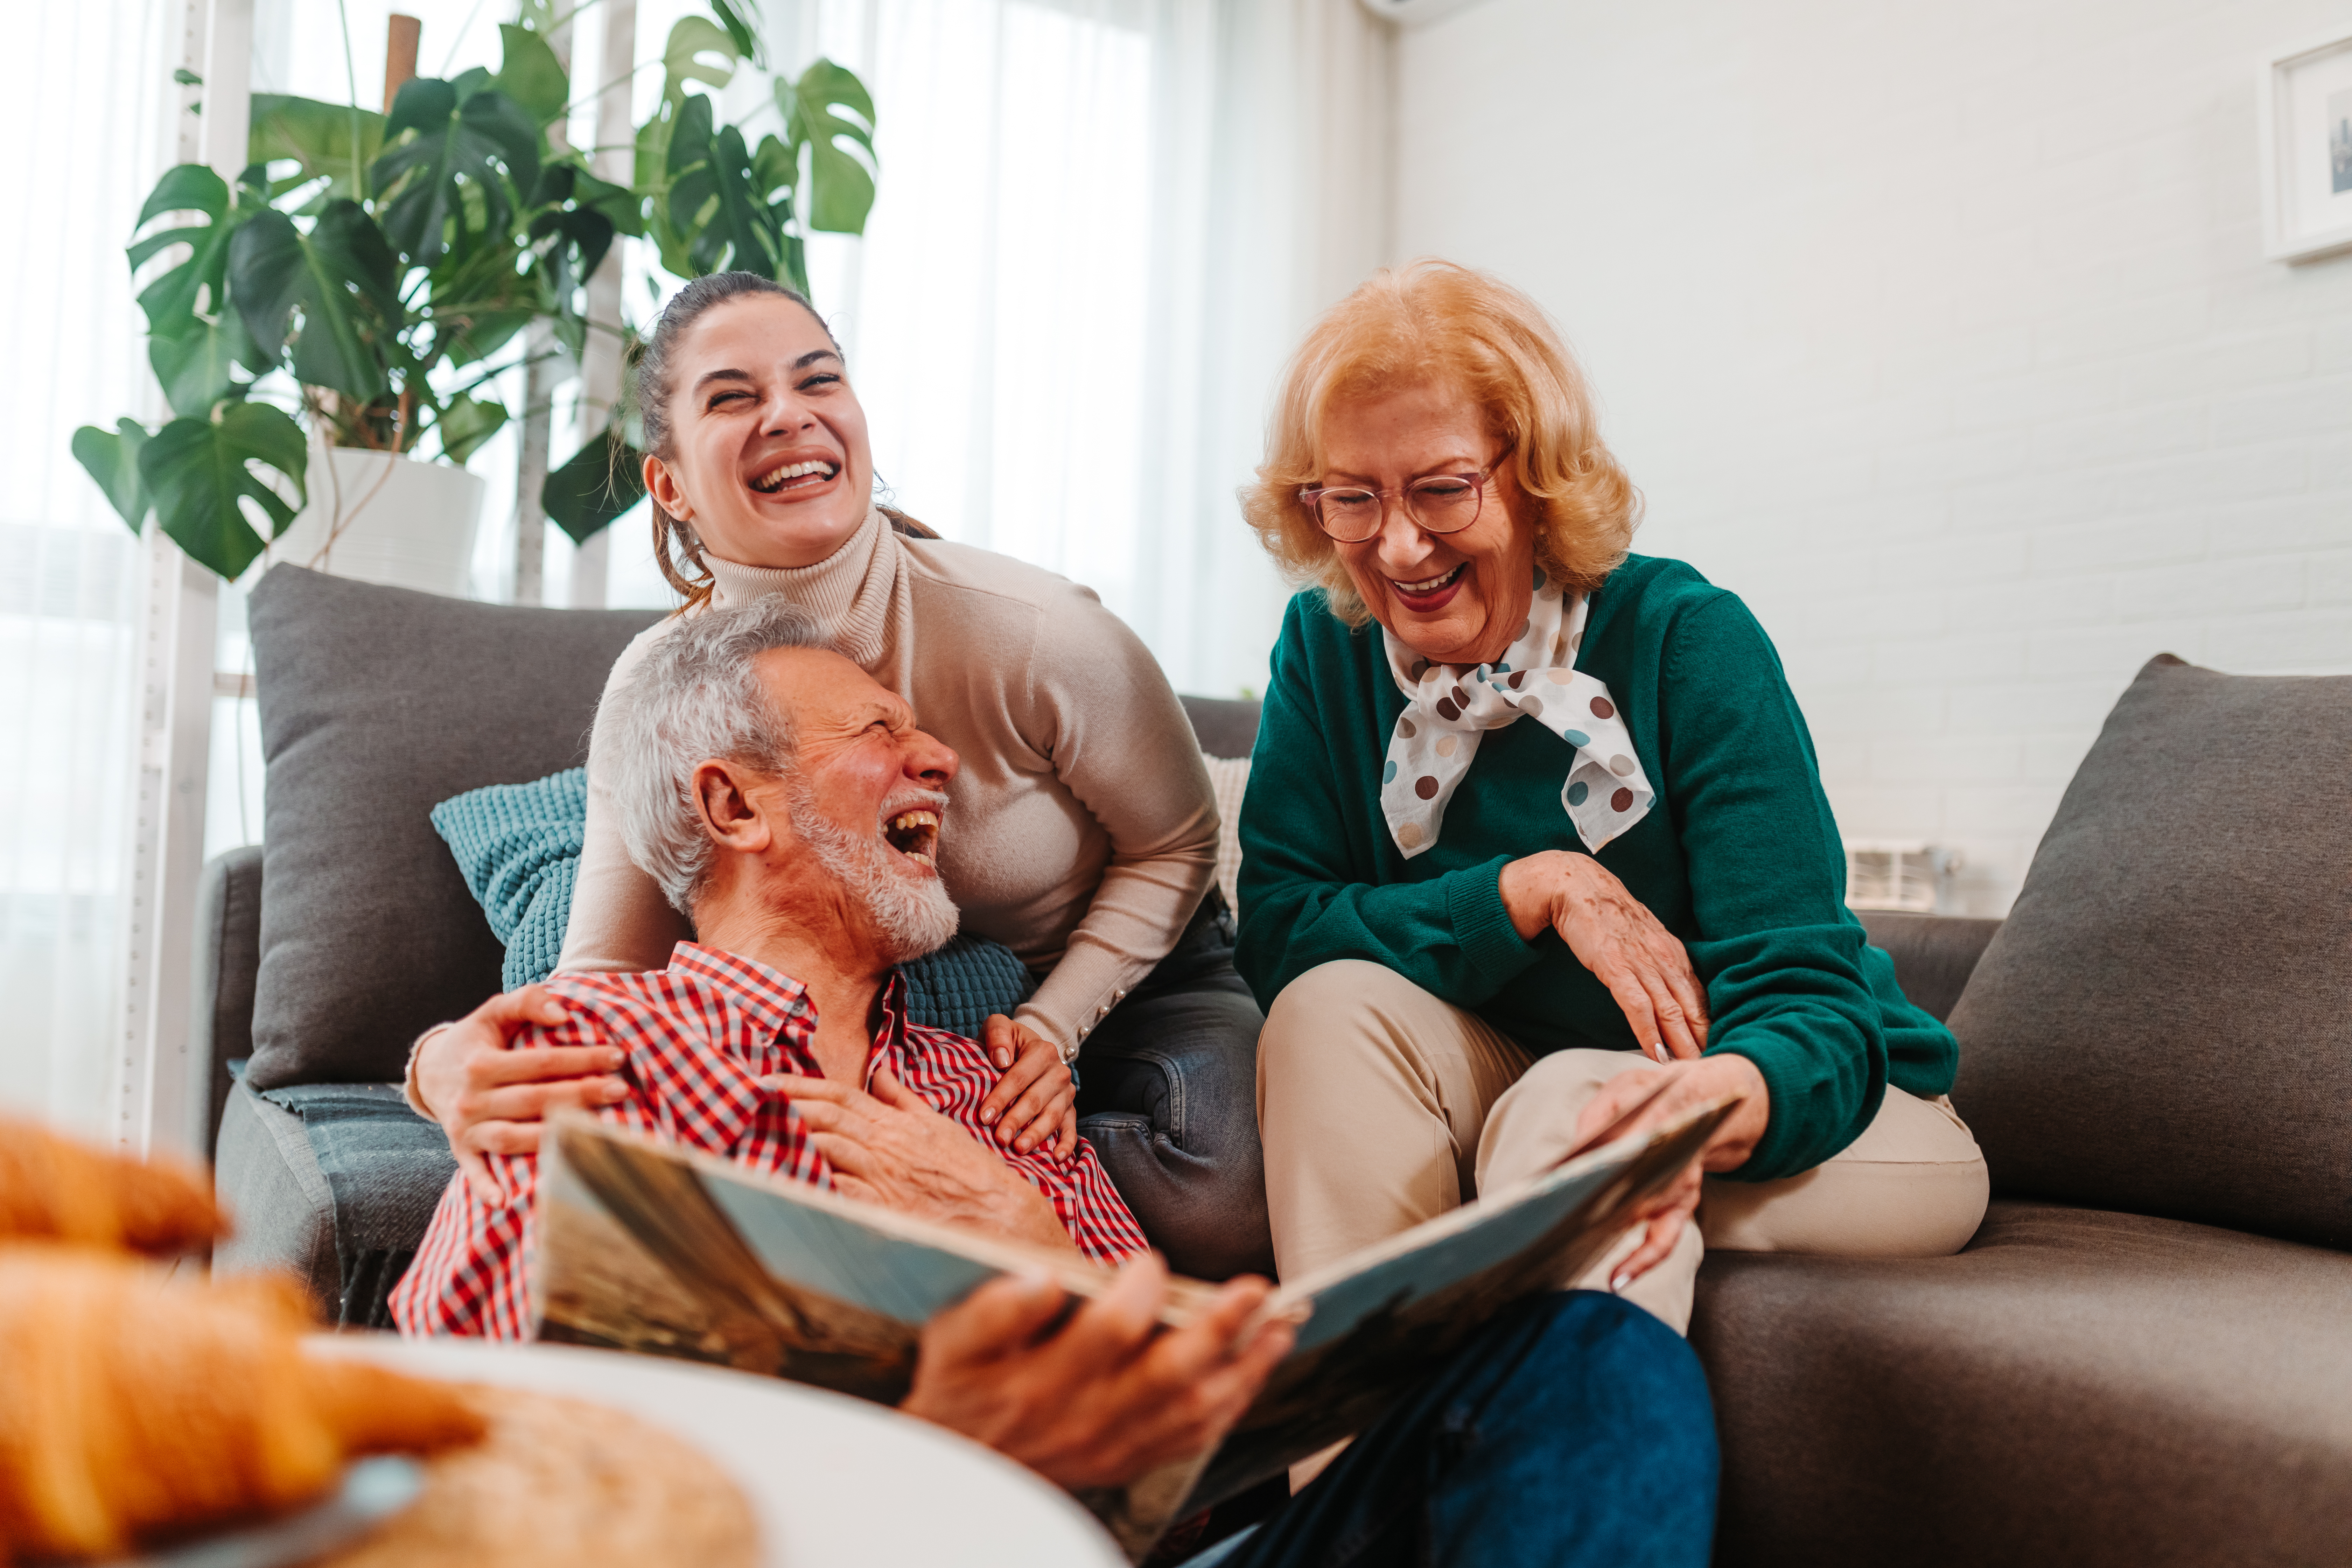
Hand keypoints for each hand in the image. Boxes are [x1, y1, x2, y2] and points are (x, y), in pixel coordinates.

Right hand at [415, 986, 627, 1200]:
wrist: (431, 1071)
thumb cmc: (476, 1039)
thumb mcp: (494, 1011)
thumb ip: (526, 1001)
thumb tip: (563, 1013)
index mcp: (481, 1063)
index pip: (540, 1062)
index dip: (581, 1059)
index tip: (619, 1056)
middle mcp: (472, 1098)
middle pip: (534, 1100)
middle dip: (581, 1095)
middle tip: (623, 1090)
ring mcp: (465, 1128)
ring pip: (512, 1138)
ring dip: (554, 1138)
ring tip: (596, 1132)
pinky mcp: (461, 1149)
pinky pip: (474, 1172)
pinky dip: (487, 1187)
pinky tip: (507, 1201)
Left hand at [768, 1068, 1076, 1253]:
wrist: (1002, 1216)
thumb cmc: (971, 1174)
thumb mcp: (939, 1127)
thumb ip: (905, 1100)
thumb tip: (881, 1073)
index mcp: (897, 1123)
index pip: (841, 1094)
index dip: (802, 1084)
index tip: (769, 1080)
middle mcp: (886, 1145)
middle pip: (826, 1116)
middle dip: (785, 1105)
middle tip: (747, 1098)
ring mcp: (884, 1177)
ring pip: (827, 1148)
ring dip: (789, 1138)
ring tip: (753, 1133)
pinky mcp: (883, 1210)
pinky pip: (839, 1193)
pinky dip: (811, 1183)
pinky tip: (783, 1178)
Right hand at [900, 1255, 1296, 1490]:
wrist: (956, 1472)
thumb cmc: (958, 1391)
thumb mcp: (953, 1341)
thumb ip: (996, 1309)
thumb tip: (1043, 1277)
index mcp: (1043, 1381)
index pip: (1108, 1330)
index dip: (1138, 1289)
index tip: (1151, 1259)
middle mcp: (1087, 1418)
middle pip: (1169, 1373)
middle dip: (1221, 1328)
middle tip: (1258, 1289)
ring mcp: (1114, 1446)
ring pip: (1193, 1410)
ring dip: (1243, 1368)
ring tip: (1280, 1327)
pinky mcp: (1129, 1461)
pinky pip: (1193, 1439)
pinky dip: (1231, 1406)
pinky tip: (1253, 1373)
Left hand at [977, 1015, 1077, 1158]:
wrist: (1031, 1048)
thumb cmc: (1008, 1042)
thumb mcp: (999, 1026)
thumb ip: (997, 1034)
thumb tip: (1001, 1059)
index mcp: (1042, 1051)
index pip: (1019, 1077)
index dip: (1001, 1097)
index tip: (983, 1116)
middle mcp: (1059, 1072)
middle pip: (1036, 1099)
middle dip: (1016, 1120)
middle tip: (999, 1138)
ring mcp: (1066, 1092)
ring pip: (1052, 1116)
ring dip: (1036, 1134)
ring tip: (1019, 1149)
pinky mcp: (1070, 1109)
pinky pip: (1071, 1128)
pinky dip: (1066, 1144)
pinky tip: (1056, 1158)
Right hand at [1498, 851, 1710, 1060]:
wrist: (1579, 886)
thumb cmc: (1609, 915)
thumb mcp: (1645, 938)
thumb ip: (1660, 965)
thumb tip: (1672, 994)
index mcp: (1674, 953)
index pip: (1699, 997)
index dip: (1708, 1027)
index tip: (1716, 1050)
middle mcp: (1664, 959)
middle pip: (1690, 1009)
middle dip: (1702, 1042)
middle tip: (1711, 1068)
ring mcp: (1641, 964)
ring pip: (1669, 1011)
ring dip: (1680, 1044)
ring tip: (1689, 1069)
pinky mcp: (1616, 967)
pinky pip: (1637, 1006)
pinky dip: (1647, 1032)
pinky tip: (1654, 1053)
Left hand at [1572, 1053, 1769, 1287]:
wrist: (1702, 1102)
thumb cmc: (1653, 1096)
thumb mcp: (1621, 1089)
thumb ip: (1596, 1116)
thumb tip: (1575, 1149)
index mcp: (1658, 1127)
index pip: (1625, 1154)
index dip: (1599, 1171)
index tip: (1570, 1186)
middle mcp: (1674, 1163)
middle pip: (1634, 1198)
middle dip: (1600, 1218)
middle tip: (1565, 1238)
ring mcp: (1680, 1189)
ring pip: (1651, 1227)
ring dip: (1621, 1248)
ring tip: (1593, 1270)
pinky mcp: (1680, 1205)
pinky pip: (1664, 1241)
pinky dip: (1642, 1262)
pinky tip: (1617, 1279)